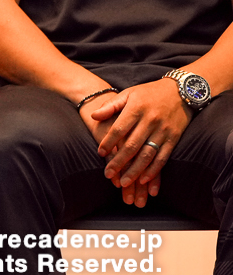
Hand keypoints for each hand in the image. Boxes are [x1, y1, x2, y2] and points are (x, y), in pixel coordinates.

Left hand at [91, 81, 189, 204]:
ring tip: (124, 183)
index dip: (108, 142)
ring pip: (147, 154)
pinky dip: (154, 170)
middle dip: (119, 162)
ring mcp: (163, 131)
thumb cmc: (149, 93)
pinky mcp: (174, 139)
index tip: (100, 153)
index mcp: (136, 109)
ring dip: (136, 170)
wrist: (180, 91)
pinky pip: (163, 157)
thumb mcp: (129, 94)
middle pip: (132, 145)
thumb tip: (94, 116)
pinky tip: (145, 179)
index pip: (119, 129)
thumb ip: (111, 106)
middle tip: (108, 174)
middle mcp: (150, 121)